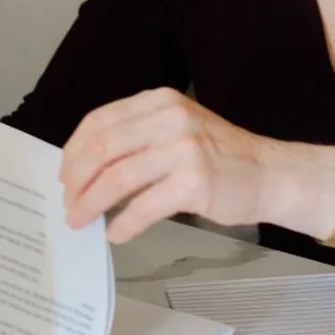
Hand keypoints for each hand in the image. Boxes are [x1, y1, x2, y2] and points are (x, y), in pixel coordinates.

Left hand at [59, 88, 285, 242]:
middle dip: (77, 180)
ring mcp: (184, 149)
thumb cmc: (219, 155)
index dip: (74, 151)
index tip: (65, 175)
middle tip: (69, 202)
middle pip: (102, 148)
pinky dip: (123, 224)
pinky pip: (142, 207)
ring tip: (81, 220)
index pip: (100, 121)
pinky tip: (115, 233)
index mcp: (160, 101)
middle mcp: (170, 119)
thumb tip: (87, 166)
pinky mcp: (195, 183)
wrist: (269, 173)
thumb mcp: (177, 127)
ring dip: (91, 203)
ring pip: (116, 178)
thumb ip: (137, 135)